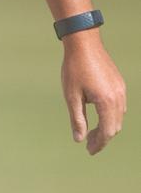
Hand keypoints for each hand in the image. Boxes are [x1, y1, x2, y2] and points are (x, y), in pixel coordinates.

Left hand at [61, 29, 125, 154]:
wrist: (83, 42)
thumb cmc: (74, 67)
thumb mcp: (71, 95)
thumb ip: (77, 119)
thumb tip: (79, 139)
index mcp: (107, 102)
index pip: (106, 132)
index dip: (98, 144)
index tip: (88, 150)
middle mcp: (118, 98)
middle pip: (115, 127)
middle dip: (102, 138)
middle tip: (88, 143)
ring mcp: (121, 90)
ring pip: (118, 117)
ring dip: (107, 127)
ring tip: (92, 132)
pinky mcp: (119, 83)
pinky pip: (119, 106)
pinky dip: (110, 115)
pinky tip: (99, 115)